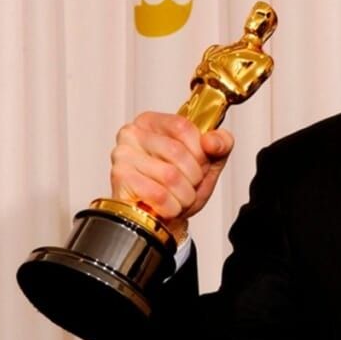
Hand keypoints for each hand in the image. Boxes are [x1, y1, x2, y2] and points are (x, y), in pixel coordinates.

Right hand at [110, 111, 234, 233]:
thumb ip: (221, 143)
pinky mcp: (120, 181)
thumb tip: (211, 141)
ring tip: (180, 196)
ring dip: (185, 194)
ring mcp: (122, 157)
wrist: (166, 218)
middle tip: (190, 184)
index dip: (199, 151)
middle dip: (194, 176)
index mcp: (152, 121)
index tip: (200, 162)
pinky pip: (158, 195)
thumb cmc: (182, 184)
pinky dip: (172, 206)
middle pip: (177, 152)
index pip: (183, 127)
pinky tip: (168, 206)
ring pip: (169, 176)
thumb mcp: (210, 159)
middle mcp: (132, 134)